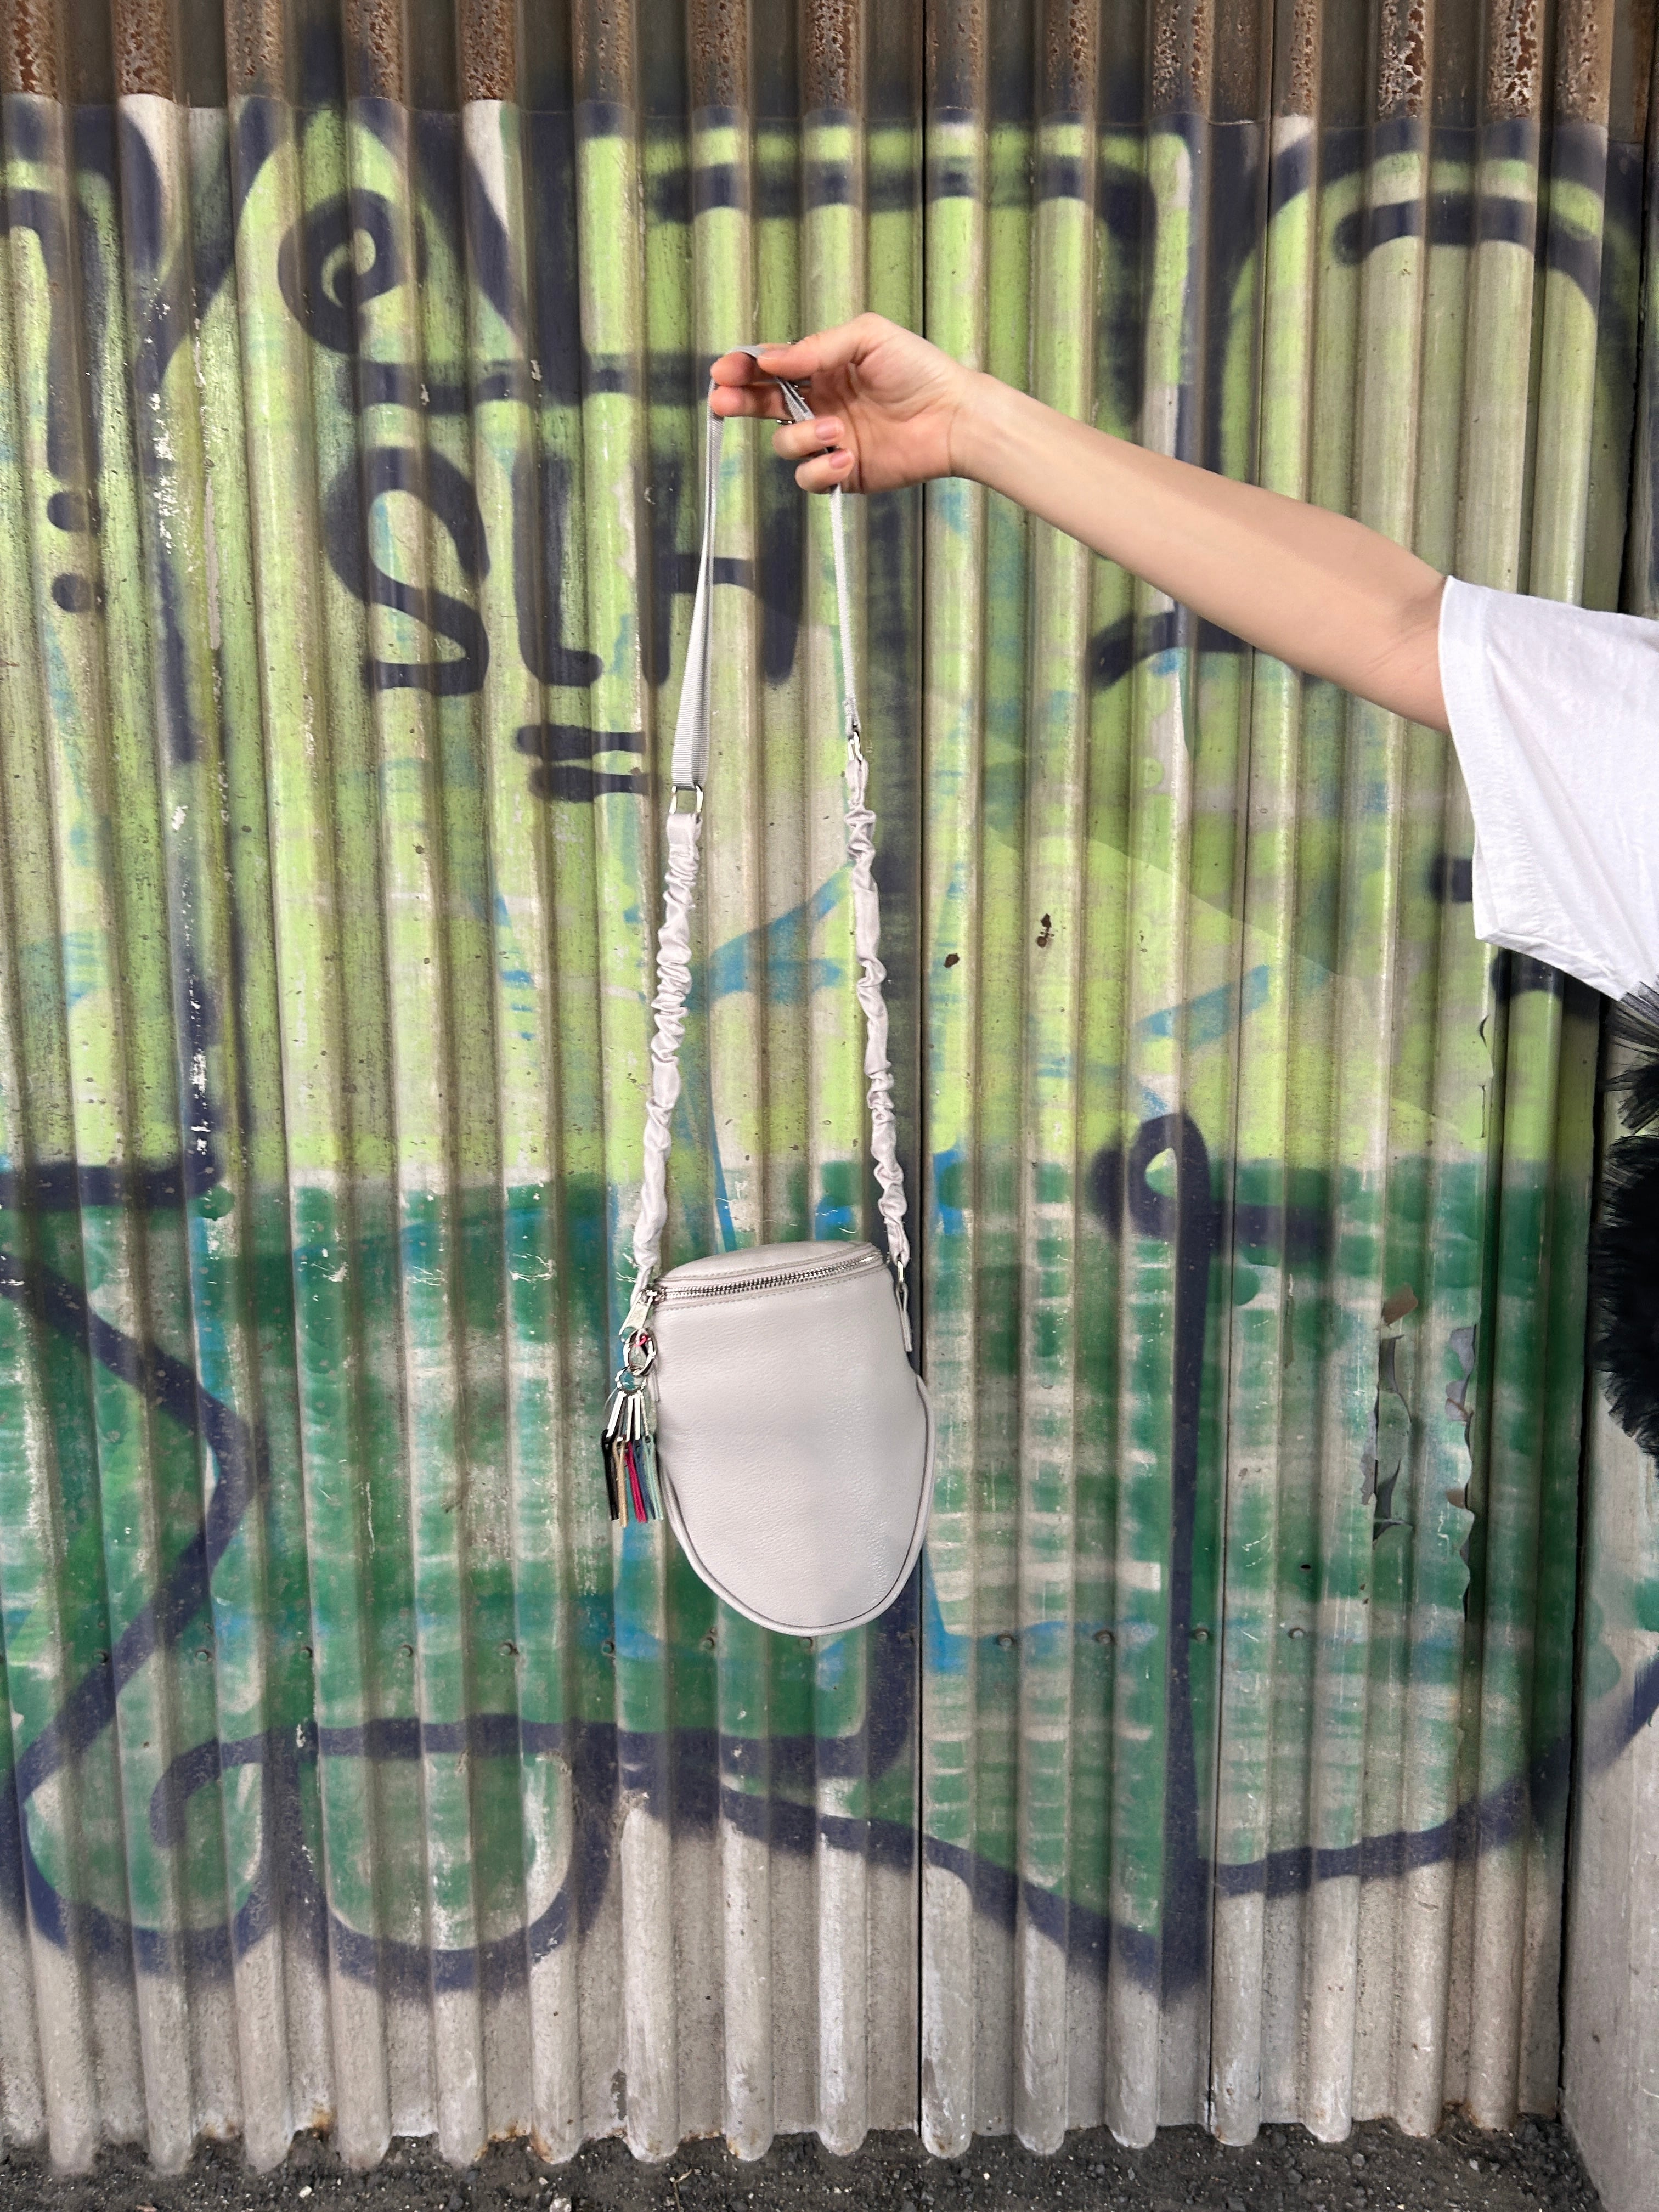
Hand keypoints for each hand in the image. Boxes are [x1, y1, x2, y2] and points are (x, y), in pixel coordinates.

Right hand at [709, 313, 975, 493]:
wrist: (953, 417)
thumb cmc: (918, 369)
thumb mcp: (867, 338)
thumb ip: (817, 347)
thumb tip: (771, 360)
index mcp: (820, 367)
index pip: (770, 368)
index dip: (743, 369)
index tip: (725, 371)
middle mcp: (818, 403)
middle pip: (761, 405)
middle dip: (738, 402)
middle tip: (723, 402)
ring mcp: (828, 440)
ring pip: (784, 444)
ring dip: (801, 437)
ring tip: (835, 430)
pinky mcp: (841, 473)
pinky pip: (809, 478)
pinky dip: (819, 470)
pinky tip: (845, 457)